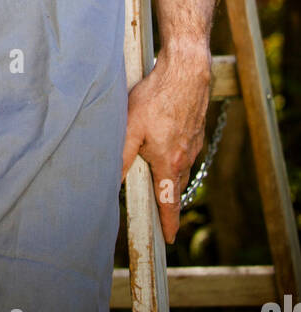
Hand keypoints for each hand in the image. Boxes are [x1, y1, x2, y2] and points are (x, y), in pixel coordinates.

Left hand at [121, 46, 211, 242]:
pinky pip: (187, 151)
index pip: (169, 201)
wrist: (186, 72)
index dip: (169, 222)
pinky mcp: (197, 129)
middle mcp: (185, 157)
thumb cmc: (157, 97)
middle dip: (169, 199)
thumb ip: (122, 155)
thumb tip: (114, 180)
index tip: (169, 238)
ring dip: (173, 176)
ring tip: (161, 178)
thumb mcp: (131, 126)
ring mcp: (194, 143)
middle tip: (162, 210)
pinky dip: (178, 155)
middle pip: (176, 186)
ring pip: (182, 168)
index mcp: (169, 162)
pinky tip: (168, 144)